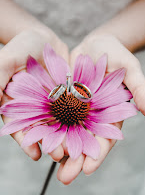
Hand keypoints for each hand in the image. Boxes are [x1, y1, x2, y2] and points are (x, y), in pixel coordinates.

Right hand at [0, 28, 68, 160]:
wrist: (44, 38)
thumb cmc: (22, 45)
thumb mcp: (7, 59)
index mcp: (16, 104)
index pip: (19, 126)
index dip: (26, 141)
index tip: (36, 154)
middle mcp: (34, 108)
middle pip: (41, 130)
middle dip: (50, 144)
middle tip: (61, 156)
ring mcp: (52, 105)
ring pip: (58, 125)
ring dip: (65, 138)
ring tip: (74, 151)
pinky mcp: (67, 98)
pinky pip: (73, 112)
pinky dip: (78, 122)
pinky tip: (86, 132)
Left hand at [56, 34, 144, 184]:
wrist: (94, 46)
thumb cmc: (115, 55)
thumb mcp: (130, 70)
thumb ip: (140, 90)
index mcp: (111, 114)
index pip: (106, 139)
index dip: (97, 154)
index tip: (87, 169)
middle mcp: (93, 117)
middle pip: (84, 143)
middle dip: (75, 161)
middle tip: (65, 178)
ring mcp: (77, 111)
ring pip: (68, 135)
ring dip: (59, 151)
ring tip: (50, 166)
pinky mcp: (63, 103)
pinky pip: (55, 119)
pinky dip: (48, 131)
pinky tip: (39, 142)